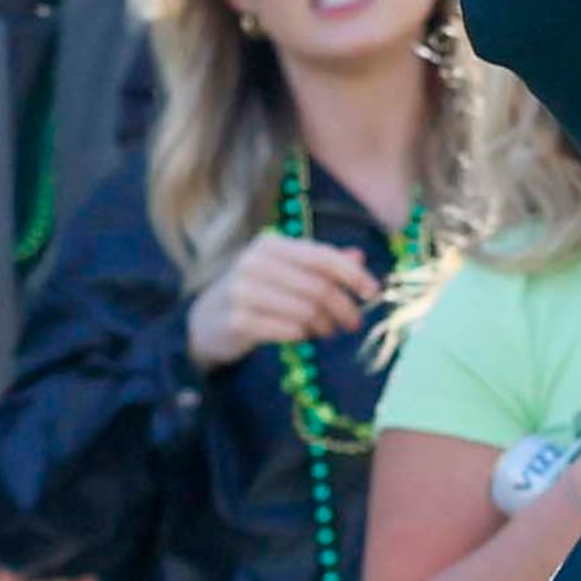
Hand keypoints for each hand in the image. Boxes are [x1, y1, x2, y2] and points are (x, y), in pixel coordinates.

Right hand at [187, 234, 379, 371]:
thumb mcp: (287, 271)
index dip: (354, 275)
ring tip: (325, 330)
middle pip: (319, 287)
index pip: (323, 257)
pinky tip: (301, 335)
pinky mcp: (236, 320)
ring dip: (324, 325)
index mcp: (272, 244)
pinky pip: (287, 330)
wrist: (206, 321)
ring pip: (306, 310)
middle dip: (343, 308)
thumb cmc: (257, 292)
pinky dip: (302, 335)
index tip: (374, 293)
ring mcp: (241, 291)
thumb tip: (359, 256)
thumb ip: (321, 263)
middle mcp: (253, 262)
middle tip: (352, 323)